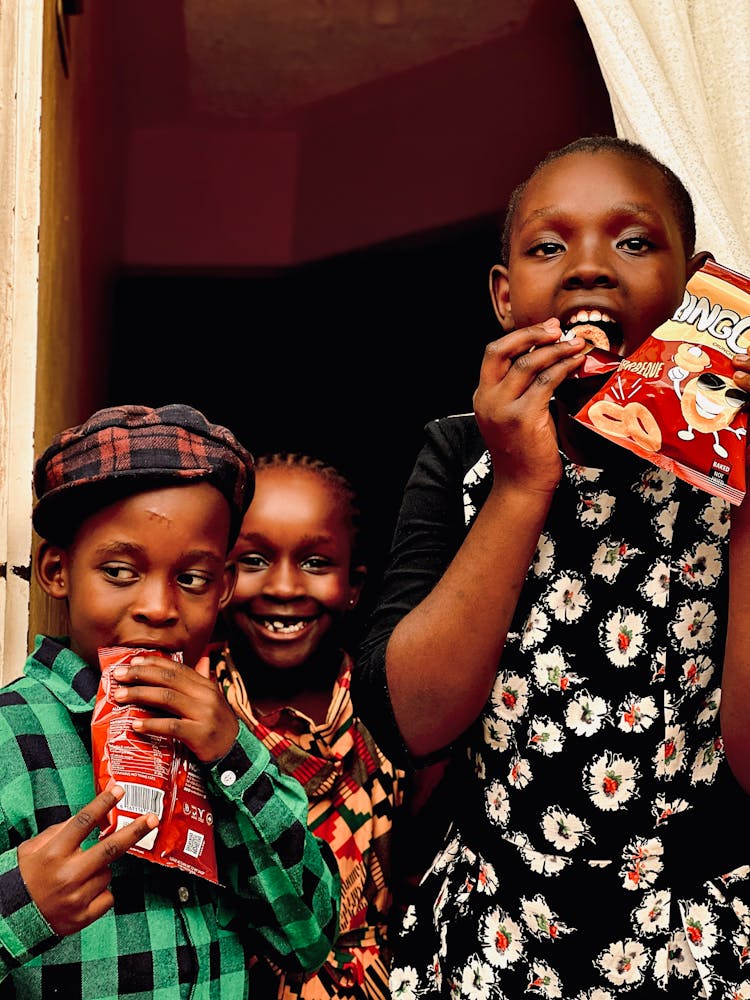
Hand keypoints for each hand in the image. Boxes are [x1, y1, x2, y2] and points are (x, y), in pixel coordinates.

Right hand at [17, 784, 157, 936]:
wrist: (10, 920)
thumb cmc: (23, 879)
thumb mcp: (32, 849)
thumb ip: (58, 832)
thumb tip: (88, 817)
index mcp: (53, 853)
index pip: (83, 822)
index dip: (103, 803)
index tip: (119, 790)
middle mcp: (67, 874)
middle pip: (110, 848)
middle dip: (135, 831)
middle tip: (152, 818)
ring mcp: (77, 897)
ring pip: (108, 873)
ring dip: (101, 870)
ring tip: (79, 877)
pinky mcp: (83, 917)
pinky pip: (108, 896)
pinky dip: (101, 893)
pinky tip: (82, 894)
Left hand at [112, 653, 239, 761]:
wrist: (234, 751)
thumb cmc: (215, 725)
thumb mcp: (208, 700)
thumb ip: (195, 683)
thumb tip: (191, 662)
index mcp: (205, 685)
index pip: (176, 668)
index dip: (153, 662)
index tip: (132, 661)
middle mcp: (205, 695)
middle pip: (168, 679)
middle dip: (140, 675)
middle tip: (119, 675)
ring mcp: (203, 714)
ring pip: (168, 698)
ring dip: (140, 695)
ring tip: (120, 696)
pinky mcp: (200, 734)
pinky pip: (172, 727)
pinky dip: (152, 724)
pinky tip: (135, 724)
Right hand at [472, 319, 585, 492]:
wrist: (522, 484)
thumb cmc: (525, 451)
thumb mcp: (514, 414)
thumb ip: (521, 388)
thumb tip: (549, 356)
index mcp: (483, 396)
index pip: (494, 354)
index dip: (520, 336)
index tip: (546, 329)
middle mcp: (487, 399)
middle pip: (501, 350)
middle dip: (531, 334)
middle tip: (557, 329)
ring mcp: (503, 408)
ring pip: (527, 363)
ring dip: (555, 349)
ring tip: (575, 344)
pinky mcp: (523, 418)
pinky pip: (545, 382)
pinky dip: (563, 368)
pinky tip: (576, 363)